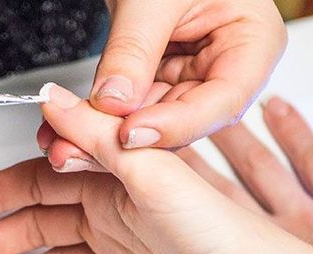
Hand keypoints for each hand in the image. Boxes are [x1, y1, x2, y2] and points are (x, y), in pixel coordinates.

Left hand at [40, 0, 284, 164]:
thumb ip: (134, 49)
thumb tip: (114, 102)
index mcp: (253, 44)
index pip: (221, 102)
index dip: (175, 125)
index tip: (130, 135)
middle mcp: (225, 66)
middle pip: (180, 121)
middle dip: (125, 140)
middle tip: (77, 151)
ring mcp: (191, 73)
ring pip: (148, 120)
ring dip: (101, 137)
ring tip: (59, 145)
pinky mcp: (157, 75)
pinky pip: (128, 107)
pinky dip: (94, 119)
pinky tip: (63, 132)